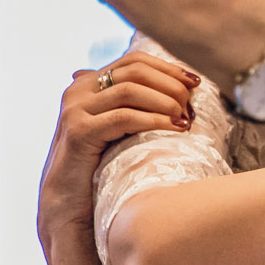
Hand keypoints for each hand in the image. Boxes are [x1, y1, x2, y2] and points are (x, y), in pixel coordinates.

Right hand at [37, 51, 199, 261]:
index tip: (195, 82)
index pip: (133, 60)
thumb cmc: (100, 167)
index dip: (167, 67)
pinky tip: (175, 128)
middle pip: (134, 71)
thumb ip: (135, 106)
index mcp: (88, 84)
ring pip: (130, 90)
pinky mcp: (79, 131)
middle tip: (192, 104)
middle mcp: (78, 91)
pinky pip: (124, 117)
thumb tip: (181, 89)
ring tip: (186, 118)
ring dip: (165, 101)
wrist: (68, 204)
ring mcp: (75, 110)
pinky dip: (154, 120)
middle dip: (169, 84)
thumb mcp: (119, 129)